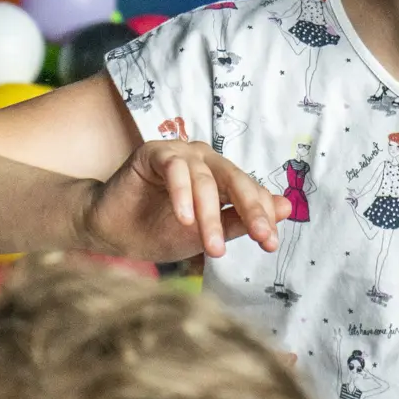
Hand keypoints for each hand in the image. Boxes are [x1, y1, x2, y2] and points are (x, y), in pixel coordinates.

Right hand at [80, 140, 290, 260]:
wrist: (111, 232)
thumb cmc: (157, 231)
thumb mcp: (203, 235)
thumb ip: (240, 221)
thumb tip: (287, 209)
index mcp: (221, 178)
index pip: (250, 192)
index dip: (263, 216)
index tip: (270, 244)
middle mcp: (206, 161)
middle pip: (236, 180)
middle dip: (251, 211)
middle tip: (261, 237)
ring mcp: (181, 153)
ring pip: (206, 181)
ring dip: (211, 216)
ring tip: (214, 247)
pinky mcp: (155, 151)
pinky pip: (175, 168)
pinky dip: (182, 194)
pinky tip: (184, 219)